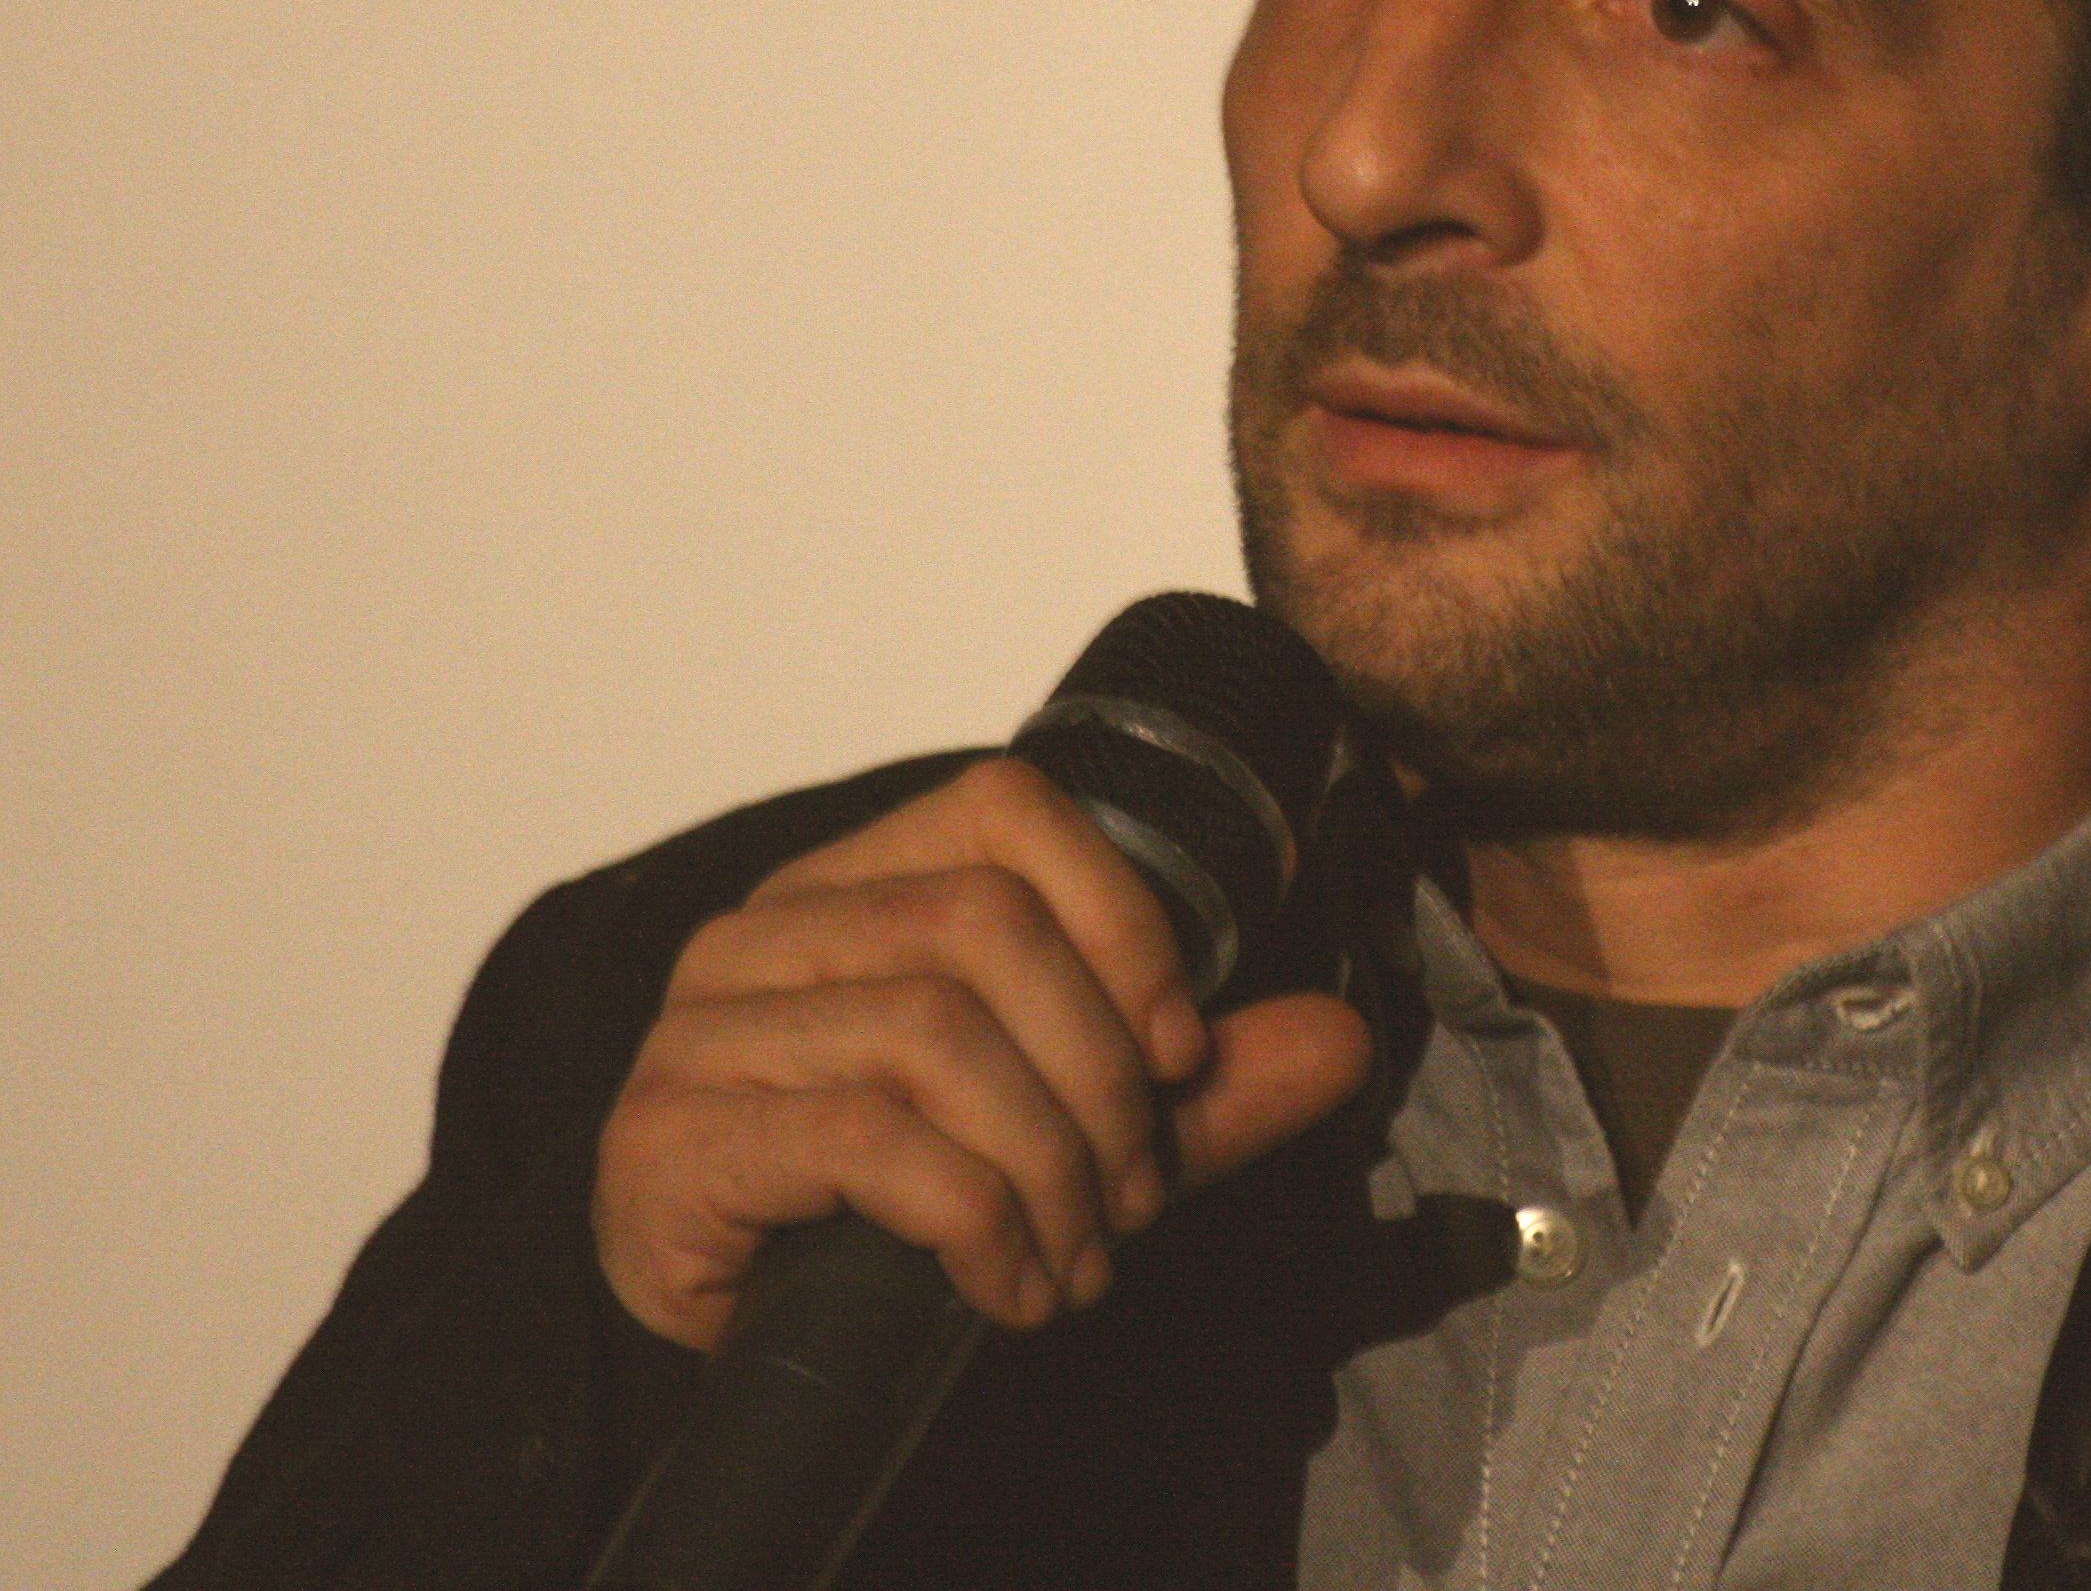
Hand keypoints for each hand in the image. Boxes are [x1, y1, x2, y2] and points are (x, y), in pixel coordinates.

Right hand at [593, 755, 1372, 1350]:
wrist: (737, 1357)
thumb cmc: (891, 1215)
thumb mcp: (1075, 1133)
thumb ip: (1201, 1086)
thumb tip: (1343, 1041)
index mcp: (854, 883)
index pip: (1006, 809)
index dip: (1122, 916)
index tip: (1180, 1053)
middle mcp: (764, 931)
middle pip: (982, 925)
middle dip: (1099, 1073)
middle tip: (1134, 1195)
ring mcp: (702, 1031)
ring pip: (932, 1033)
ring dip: (1046, 1163)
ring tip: (1079, 1256)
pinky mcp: (672, 1140)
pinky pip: (865, 1139)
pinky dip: (975, 1220)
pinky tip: (1011, 1287)